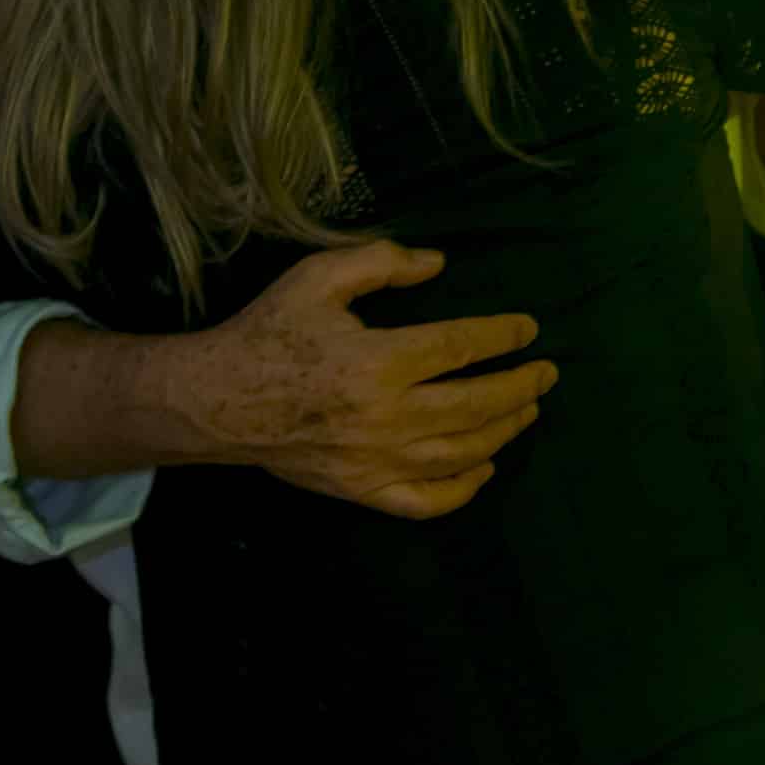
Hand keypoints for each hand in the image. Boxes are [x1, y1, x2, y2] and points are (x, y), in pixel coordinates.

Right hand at [190, 240, 557, 519]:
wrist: (218, 401)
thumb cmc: (270, 332)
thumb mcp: (317, 277)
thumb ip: (381, 262)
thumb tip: (437, 263)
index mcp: (378, 360)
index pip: (461, 347)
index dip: (502, 336)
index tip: (528, 329)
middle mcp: (385, 417)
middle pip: (475, 405)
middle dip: (520, 388)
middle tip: (546, 373)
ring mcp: (375, 462)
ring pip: (461, 454)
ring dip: (503, 432)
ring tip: (526, 410)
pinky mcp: (361, 491)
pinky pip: (426, 502)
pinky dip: (464, 489)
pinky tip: (483, 467)